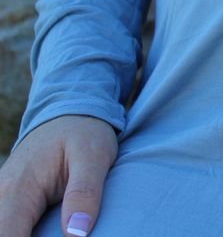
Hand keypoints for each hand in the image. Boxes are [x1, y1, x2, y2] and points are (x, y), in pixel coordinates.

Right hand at [0, 115, 117, 236]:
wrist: (70, 116)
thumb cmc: (83, 133)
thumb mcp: (93, 156)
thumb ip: (84, 193)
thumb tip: (76, 235)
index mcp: (18, 190)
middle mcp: (2, 198)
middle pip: (4, 236)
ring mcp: (3, 203)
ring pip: (6, 230)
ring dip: (27, 236)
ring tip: (64, 232)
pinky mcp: (11, 206)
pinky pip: (12, 226)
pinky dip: (27, 231)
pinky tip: (50, 232)